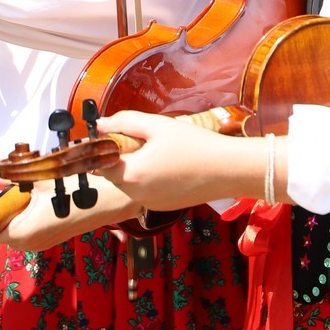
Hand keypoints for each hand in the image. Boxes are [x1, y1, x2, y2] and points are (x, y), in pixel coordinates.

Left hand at [0, 171, 140, 250]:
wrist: (109, 199)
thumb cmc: (75, 190)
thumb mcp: (40, 180)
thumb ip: (11, 178)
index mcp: (22, 233)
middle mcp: (27, 243)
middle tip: (3, 183)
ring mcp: (38, 241)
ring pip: (12, 222)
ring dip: (12, 202)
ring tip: (16, 184)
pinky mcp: (47, 235)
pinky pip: (26, 222)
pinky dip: (23, 207)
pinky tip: (24, 189)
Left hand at [95, 110, 267, 211]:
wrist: (229, 169)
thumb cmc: (194, 144)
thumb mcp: (157, 125)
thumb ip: (124, 122)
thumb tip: (100, 124)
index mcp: (131, 175)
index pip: (102, 164)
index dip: (107, 148)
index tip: (120, 134)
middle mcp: (137, 195)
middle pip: (117, 174)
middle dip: (124, 156)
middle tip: (147, 139)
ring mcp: (151, 204)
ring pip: (133, 183)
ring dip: (138, 167)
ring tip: (162, 151)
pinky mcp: (165, 207)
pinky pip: (148, 191)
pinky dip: (152, 178)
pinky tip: (172, 165)